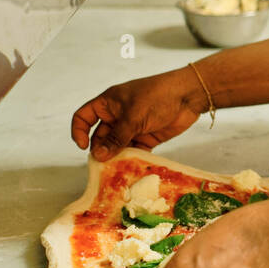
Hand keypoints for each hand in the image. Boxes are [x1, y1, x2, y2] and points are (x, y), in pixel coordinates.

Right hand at [71, 66, 208, 160]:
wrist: (189, 96)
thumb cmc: (157, 96)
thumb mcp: (133, 116)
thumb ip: (116, 137)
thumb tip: (98, 155)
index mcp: (109, 103)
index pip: (84, 117)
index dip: (79, 131)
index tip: (84, 147)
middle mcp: (118, 115)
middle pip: (100, 136)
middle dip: (101, 150)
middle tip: (103, 165)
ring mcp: (132, 127)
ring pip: (117, 146)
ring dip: (116, 157)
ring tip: (116, 171)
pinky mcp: (147, 137)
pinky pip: (134, 151)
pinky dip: (132, 159)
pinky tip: (132, 169)